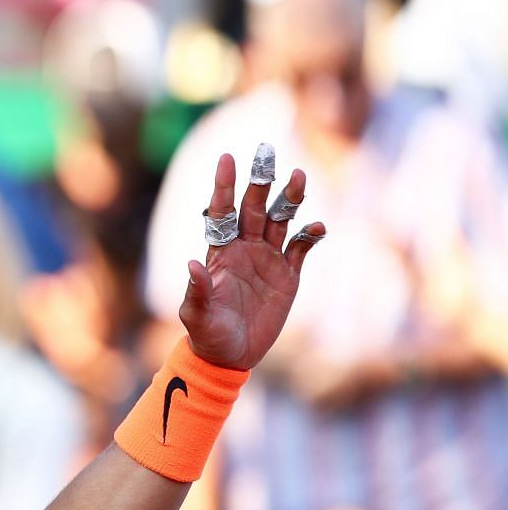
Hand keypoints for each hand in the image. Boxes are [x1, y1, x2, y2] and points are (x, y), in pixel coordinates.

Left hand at [178, 150, 324, 369]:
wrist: (230, 357)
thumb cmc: (207, 335)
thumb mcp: (197, 316)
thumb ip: (196, 291)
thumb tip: (191, 264)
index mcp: (219, 253)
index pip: (221, 212)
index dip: (224, 185)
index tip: (227, 158)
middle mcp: (244, 249)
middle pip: (253, 208)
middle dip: (261, 181)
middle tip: (267, 152)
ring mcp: (267, 261)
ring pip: (280, 221)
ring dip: (289, 199)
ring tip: (299, 176)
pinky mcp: (288, 277)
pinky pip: (302, 250)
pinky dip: (310, 236)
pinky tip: (318, 226)